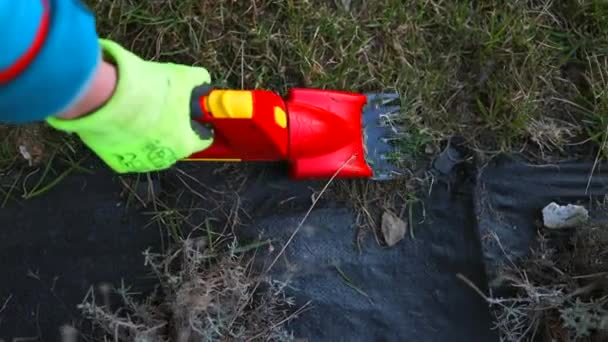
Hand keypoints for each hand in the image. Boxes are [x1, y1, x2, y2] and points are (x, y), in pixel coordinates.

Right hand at [46, 39, 212, 172]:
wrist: (105, 97)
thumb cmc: (148, 89)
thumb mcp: (181, 76)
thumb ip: (198, 80)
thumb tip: (202, 81)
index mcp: (185, 143)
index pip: (203, 139)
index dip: (198, 123)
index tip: (192, 113)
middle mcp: (166, 159)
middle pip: (176, 142)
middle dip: (171, 127)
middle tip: (160, 106)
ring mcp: (141, 163)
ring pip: (152, 148)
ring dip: (149, 135)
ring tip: (138, 112)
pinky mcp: (118, 162)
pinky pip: (128, 151)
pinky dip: (127, 140)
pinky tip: (122, 123)